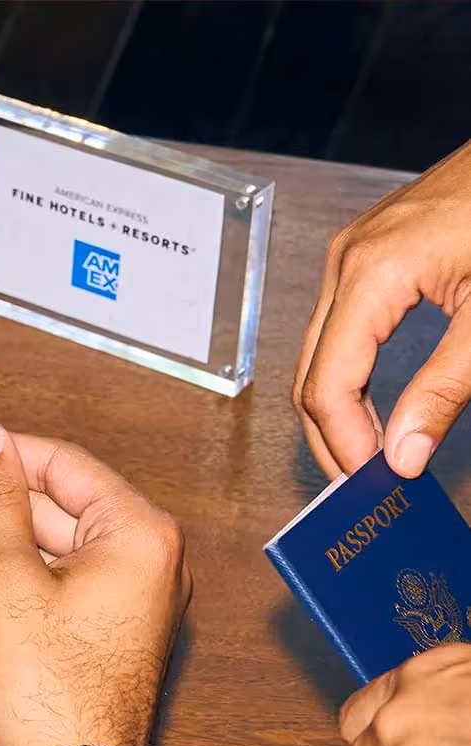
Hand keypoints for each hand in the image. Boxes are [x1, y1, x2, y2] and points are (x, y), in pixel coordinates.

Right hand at [0, 423, 191, 745]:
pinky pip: (38, 605)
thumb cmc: (53, 687)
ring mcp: (117, 607)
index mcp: (136, 535)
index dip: (1, 457)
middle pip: (42, 519)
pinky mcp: (93, 642)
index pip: (63, 467)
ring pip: (31, 566)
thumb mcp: (6, 581)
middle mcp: (138, 565)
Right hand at [294, 138, 470, 478]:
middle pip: (309, 373)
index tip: (378, 484)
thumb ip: (446, 387)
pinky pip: (338, 326)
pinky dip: (348, 373)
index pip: (329, 383)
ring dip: (338, 408)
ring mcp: (353, 252)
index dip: (346, 444)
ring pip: (317, 352)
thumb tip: (404, 455)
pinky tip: (374, 402)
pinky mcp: (369, 251)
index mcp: (372, 271)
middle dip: (332, 436)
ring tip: (370, 452)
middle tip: (367, 484)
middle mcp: (347, 259)